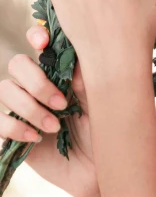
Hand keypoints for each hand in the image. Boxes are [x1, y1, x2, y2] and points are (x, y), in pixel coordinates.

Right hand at [0, 25, 98, 196]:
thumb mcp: (99, 99)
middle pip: (17, 63)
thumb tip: (72, 59)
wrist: (94, 166)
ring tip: (54, 126)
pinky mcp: (11, 130)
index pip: (38, 41)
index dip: (35, 35)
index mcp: (58, 68)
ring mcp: (21, 105)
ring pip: (6, 90)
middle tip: (61, 103)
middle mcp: (36, 82)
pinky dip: (16, 127)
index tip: (43, 43)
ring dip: (30, 108)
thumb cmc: (100, 126)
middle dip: (37, 82)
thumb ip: (84, 77)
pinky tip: (36, 137)